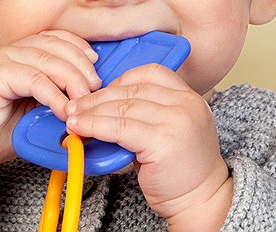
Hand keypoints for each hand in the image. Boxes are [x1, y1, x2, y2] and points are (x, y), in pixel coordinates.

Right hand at [0, 30, 101, 176]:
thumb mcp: (33, 114)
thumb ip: (55, 103)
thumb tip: (88, 107)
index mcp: (21, 55)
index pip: (58, 39)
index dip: (80, 50)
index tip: (96, 69)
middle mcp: (12, 51)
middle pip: (58, 45)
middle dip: (82, 66)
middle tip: (95, 89)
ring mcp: (1, 59)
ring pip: (48, 58)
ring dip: (71, 79)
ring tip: (83, 100)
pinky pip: (32, 77)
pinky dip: (52, 93)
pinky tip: (62, 109)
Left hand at [65, 64, 233, 228]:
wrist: (202, 201)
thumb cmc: (182, 172)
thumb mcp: (169, 132)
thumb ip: (145, 116)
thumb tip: (102, 109)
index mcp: (189, 98)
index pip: (150, 74)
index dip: (120, 80)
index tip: (100, 92)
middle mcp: (186, 104)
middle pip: (133, 90)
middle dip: (98, 97)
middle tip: (75, 105)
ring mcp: (176, 120)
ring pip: (123, 107)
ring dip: (92, 112)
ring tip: (73, 118)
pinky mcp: (163, 140)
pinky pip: (120, 127)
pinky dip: (96, 126)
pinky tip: (81, 128)